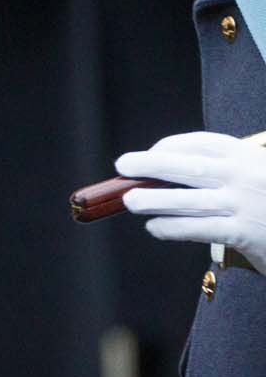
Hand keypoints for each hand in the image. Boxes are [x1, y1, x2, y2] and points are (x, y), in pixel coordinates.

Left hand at [117, 131, 265, 271]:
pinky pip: (197, 228)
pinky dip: (171, 227)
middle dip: (149, 164)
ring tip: (130, 201)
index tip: (148, 153)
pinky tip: (155, 228)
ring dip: (153, 199)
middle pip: (187, 165)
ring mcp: (244, 203)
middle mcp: (245, 175)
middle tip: (123, 165)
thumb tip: (165, 172)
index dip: (168, 146)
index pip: (200, 143)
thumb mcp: (256, 175)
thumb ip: (224, 171)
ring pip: (187, 199)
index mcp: (248, 155)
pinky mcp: (244, 232)